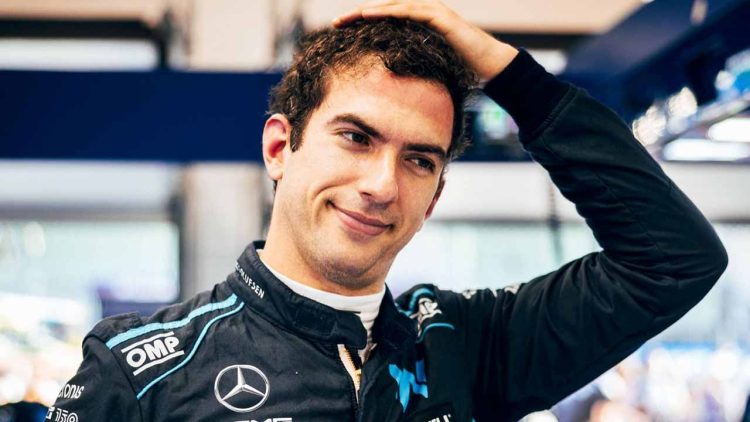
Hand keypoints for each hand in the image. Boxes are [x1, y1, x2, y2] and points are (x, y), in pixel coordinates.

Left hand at [332, 0, 518, 80]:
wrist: (491, 67)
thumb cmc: (461, 73)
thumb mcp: (427, 75)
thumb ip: (409, 77)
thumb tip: (388, 98)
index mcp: (416, 28)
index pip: (384, 23)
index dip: (361, 26)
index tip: (338, 34)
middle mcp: (422, 15)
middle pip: (384, 11)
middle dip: (358, 16)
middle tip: (335, 23)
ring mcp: (431, 13)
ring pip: (394, 6)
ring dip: (370, 10)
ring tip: (349, 17)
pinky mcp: (440, 16)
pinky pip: (410, 10)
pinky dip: (390, 11)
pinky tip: (372, 14)